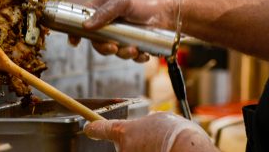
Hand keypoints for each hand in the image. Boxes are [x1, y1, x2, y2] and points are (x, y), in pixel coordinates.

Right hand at [68, 0, 181, 61]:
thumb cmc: (149, 0)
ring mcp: (123, 32)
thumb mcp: (125, 1)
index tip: (74, 41)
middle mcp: (112, 20)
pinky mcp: (135, 42)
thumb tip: (86, 25)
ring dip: (122, 53)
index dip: (77, 29)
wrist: (173, 11)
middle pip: (98, 39)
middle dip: (104, 47)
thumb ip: (105, 12)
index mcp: (105, 5)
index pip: (84, 16)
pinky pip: (129, 55)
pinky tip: (143, 53)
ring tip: (135, 50)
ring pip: (114, 50)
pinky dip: (136, 57)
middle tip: (113, 48)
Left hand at [84, 112, 213, 151]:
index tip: (89, 127)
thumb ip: (149, 123)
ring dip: (149, 150)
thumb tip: (147, 125)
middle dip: (139, 144)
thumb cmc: (178, 134)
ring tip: (167, 149)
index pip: (103, 129)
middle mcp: (124, 150)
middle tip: (158, 142)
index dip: (95, 128)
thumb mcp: (162, 119)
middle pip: (126, 146)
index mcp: (126, 132)